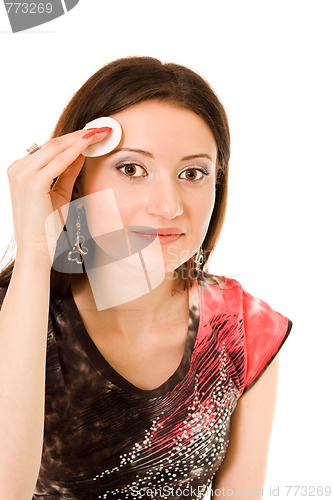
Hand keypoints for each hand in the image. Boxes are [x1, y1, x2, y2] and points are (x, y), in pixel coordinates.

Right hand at [7, 127, 111, 262]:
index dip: (73, 139)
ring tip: (100, 133)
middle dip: (79, 135)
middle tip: (101, 128)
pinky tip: (90, 144)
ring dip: (80, 139)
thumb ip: (68, 172)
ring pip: (55, 148)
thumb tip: (81, 153)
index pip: (49, 148)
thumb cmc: (47, 225)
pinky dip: (75, 151)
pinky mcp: (32, 182)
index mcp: (21, 170)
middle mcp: (18, 168)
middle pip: (52, 144)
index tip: (93, 133)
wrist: (38, 248)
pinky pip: (58, 161)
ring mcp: (22, 174)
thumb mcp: (59, 193)